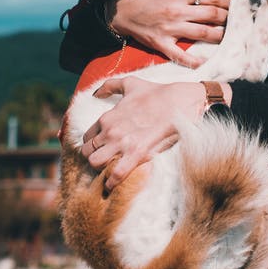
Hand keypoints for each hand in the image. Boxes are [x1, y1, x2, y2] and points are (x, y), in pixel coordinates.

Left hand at [80, 77, 203, 189]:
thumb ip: (110, 86)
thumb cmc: (157, 93)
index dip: (93, 145)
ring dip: (101, 169)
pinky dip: (112, 182)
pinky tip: (113, 184)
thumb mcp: (130, 84)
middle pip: (88, 152)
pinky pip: (115, 175)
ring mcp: (122, 143)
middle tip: (105, 161)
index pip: (87, 138)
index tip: (101, 149)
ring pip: (95, 163)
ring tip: (109, 170)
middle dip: (94, 157)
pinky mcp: (137, 154)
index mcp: (107, 117)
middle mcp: (110, 131)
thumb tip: (96, 93)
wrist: (180, 102)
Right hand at [107, 0, 230, 67]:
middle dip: (227, 16)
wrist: (121, 10)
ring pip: (203, 33)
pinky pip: (180, 55)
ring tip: (228, 34)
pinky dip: (193, 61)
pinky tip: (206, 62)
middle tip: (234, 18)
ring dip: (219, 34)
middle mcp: (178, 12)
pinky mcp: (162, 44)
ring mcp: (170, 30)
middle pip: (211, 14)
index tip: (232, 2)